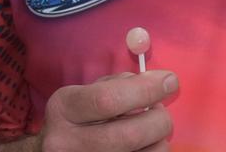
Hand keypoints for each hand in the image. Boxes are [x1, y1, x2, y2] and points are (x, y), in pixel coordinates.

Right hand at [38, 71, 176, 151]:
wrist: (56, 147)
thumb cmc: (80, 115)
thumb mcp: (88, 91)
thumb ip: (121, 83)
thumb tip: (158, 83)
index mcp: (64, 108)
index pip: (109, 100)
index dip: (146, 89)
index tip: (169, 81)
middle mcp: (66, 142)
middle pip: (130, 135)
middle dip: (159, 119)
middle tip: (160, 111)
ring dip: (159, 139)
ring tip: (152, 130)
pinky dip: (154, 151)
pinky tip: (145, 145)